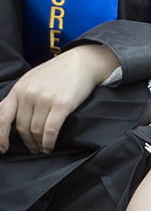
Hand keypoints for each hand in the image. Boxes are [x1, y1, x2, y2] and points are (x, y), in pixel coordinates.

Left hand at [0, 42, 120, 152]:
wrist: (82, 62)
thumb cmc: (57, 73)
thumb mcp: (31, 81)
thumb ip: (19, 97)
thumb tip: (6, 116)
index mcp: (18, 89)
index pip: (3, 117)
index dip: (1, 136)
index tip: (3, 148)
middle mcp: (28, 94)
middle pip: (22, 127)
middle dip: (27, 141)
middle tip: (33, 149)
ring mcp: (45, 99)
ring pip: (36, 130)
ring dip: (38, 144)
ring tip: (43, 149)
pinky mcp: (62, 104)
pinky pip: (50, 130)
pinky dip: (48, 142)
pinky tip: (50, 146)